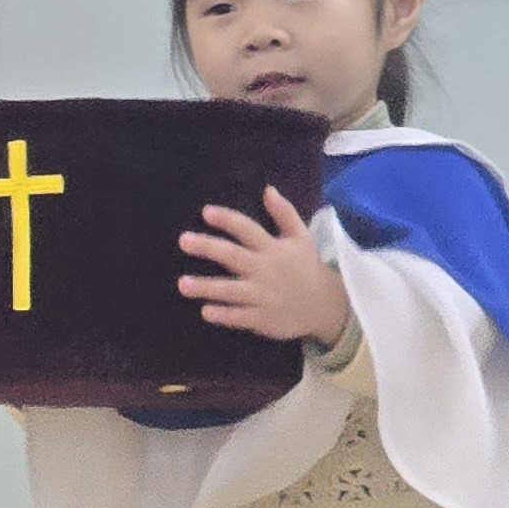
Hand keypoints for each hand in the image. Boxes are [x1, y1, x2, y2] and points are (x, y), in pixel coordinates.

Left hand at [178, 190, 352, 345]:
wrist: (325, 306)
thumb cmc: (305, 268)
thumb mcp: (301, 238)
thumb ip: (285, 213)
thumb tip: (268, 188)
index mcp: (273, 248)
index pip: (248, 230)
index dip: (228, 220)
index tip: (206, 212)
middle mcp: (266, 270)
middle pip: (233, 256)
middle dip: (208, 248)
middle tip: (183, 240)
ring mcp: (263, 296)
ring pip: (231, 290)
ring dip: (206, 287)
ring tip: (182, 284)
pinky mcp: (263, 319)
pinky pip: (240, 317)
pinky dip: (224, 315)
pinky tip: (205, 312)